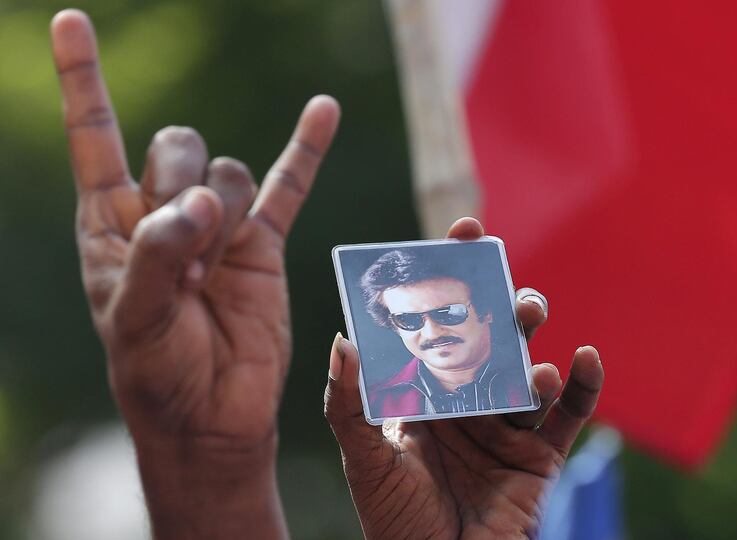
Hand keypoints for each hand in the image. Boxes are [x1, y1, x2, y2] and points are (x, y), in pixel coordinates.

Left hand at [51, 10, 338, 538]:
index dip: (82, 80)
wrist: (214, 415)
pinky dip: (306, 148)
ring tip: (211, 274)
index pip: (94, 136)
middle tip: (183, 252)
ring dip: (224, 216)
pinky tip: (324, 110)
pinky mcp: (264, 245)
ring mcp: (219, 227)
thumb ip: (158, 252)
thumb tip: (205, 200)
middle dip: (181, 185)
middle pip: (176, 146)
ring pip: (227, 171)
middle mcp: (166, 215)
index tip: (72, 22)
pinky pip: (289, 185)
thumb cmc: (157, 373)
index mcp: (113, 226)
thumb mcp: (134, 319)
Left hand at [324, 217, 603, 539]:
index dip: (451, 280)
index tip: (460, 234)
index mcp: (425, 393)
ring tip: (528, 313)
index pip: (439, 324)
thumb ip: (349, 402)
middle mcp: (467, 401)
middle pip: (488, 336)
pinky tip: (583, 357)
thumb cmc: (394, 519)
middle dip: (496, 299)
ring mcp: (506, 425)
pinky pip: (570, 413)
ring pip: (527, 364)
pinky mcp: (541, 455)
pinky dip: (582, 384)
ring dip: (531, 335)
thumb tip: (342, 339)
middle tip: (499, 272)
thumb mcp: (363, 456)